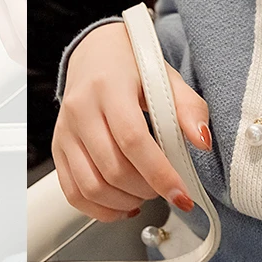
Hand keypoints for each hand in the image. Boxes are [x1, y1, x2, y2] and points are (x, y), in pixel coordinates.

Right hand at [52, 21, 211, 222]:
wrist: (96, 53)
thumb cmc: (133, 66)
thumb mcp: (167, 78)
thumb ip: (189, 108)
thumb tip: (203, 142)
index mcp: (109, 87)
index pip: (133, 139)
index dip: (159, 172)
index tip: (181, 193)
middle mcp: (81, 110)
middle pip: (112, 168)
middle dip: (146, 189)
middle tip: (167, 188)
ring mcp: (66, 131)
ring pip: (91, 186)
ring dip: (125, 202)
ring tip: (147, 195)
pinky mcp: (58, 148)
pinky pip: (73, 192)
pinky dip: (100, 209)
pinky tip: (123, 204)